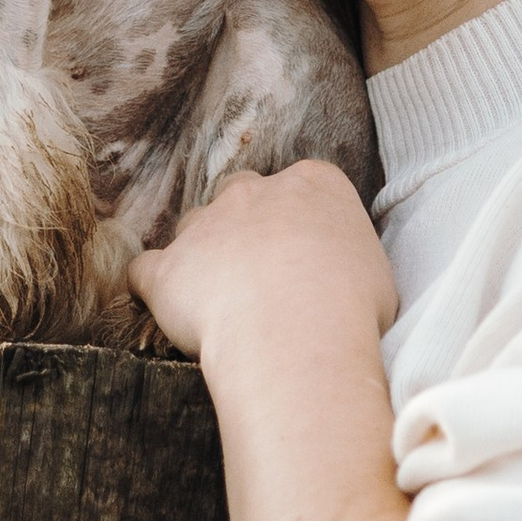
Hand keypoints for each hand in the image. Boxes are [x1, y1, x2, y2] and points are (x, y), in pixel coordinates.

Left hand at [128, 158, 396, 365]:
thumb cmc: (351, 310)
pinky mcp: (166, 268)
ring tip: (222, 308)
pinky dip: (153, 289)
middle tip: (262, 280)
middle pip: (239, 195)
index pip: (301, 186)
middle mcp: (254, 192)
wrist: (300, 336)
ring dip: (202, 258)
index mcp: (314, 184)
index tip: (305, 257)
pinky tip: (169, 314)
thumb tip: (339, 276)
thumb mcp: (376, 273)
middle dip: (245, 228)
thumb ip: (347, 256)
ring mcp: (204, 225)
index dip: (300, 223)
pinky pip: (145, 271)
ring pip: (193, 230)